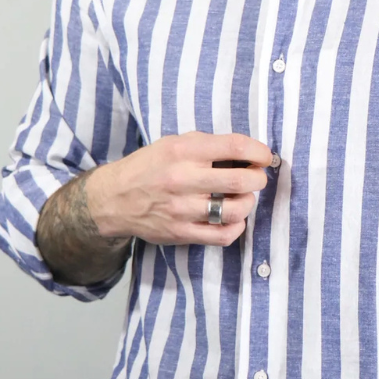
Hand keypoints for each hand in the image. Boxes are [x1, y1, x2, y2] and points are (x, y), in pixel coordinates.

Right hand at [87, 130, 274, 246]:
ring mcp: (183, 209)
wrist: (113, 198)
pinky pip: (223, 235)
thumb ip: (206, 145)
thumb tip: (245, 151)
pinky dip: (237, 227)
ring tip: (243, 198)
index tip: (265, 156)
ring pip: (235, 210)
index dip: (259, 151)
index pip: (234, 147)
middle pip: (240, 181)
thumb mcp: (173, 143)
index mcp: (183, 151)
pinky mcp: (182, 233)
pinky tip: (234, 218)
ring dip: (248, 203)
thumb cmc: (148, 167)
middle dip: (258, 179)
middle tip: (256, 177)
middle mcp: (183, 179)